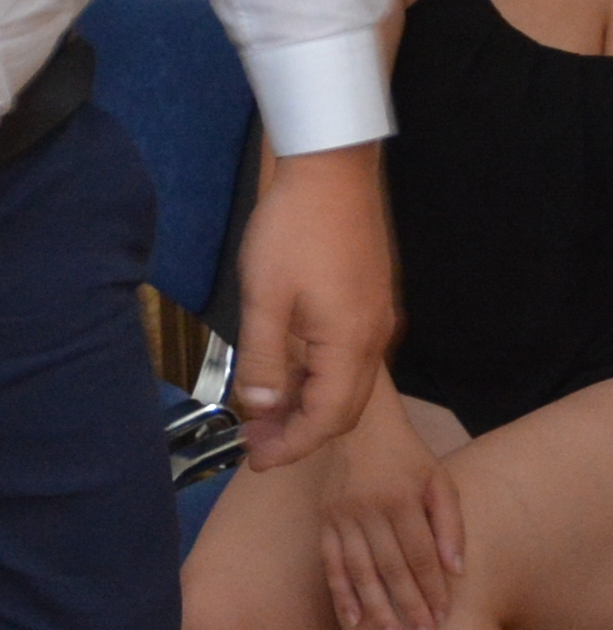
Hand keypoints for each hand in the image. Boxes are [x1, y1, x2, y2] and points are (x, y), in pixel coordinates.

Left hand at [233, 144, 397, 466]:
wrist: (330, 169)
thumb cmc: (293, 229)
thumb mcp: (265, 298)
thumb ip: (265, 359)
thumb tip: (262, 410)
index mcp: (352, 345)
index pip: (329, 418)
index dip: (294, 444)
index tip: (259, 460)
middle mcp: (373, 338)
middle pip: (343, 407)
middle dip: (300, 431)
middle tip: (256, 444)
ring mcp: (374, 317)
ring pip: (345, 381)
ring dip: (307, 403)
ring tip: (263, 415)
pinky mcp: (367, 299)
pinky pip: (345, 356)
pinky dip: (316, 375)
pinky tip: (286, 372)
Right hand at [317, 380, 465, 629]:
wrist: (357, 424)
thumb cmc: (408, 456)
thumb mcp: (440, 482)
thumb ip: (450, 524)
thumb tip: (456, 570)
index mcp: (401, 500)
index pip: (421, 556)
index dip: (433, 590)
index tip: (444, 620)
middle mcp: (368, 510)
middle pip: (391, 568)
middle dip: (408, 607)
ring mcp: (342, 515)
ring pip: (360, 570)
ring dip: (376, 607)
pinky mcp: (325, 519)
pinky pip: (331, 561)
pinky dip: (341, 591)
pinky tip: (352, 619)